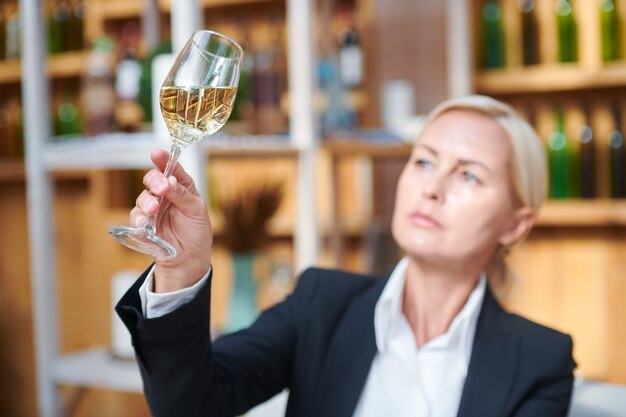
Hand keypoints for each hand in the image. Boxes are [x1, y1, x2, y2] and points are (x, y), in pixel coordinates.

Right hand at [131, 149, 212, 291]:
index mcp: (182, 187)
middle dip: (154, 181)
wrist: (189, 259)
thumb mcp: (197, 211)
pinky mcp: (144, 224)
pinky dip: (140, 219)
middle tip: (160, 188)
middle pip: (152, 180)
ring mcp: (153, 208)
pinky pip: (136, 218)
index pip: (172, 169)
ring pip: (142, 198)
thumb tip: (170, 181)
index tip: (157, 154)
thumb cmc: (197, 232)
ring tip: (154, 209)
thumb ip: (183, 195)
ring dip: (147, 202)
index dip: (164, 160)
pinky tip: (146, 224)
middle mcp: (165, 194)